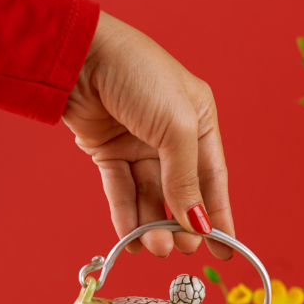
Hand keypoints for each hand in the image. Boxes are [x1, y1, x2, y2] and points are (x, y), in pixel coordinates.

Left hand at [63, 11, 233, 259]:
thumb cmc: (137, 74)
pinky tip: (130, 237)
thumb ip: (187, 178)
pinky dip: (126, 215)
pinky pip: (121, 189)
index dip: (219, 215)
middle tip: (180, 250)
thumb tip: (196, 222)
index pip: (213, 178)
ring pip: (150, 195)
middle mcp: (171, 134)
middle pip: (181, 191)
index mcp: (199, 121)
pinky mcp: (108, 150)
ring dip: (152, 224)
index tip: (225, 249)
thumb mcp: (177, 127)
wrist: (78, 53)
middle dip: (181, 224)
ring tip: (154, 247)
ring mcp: (138, 144)